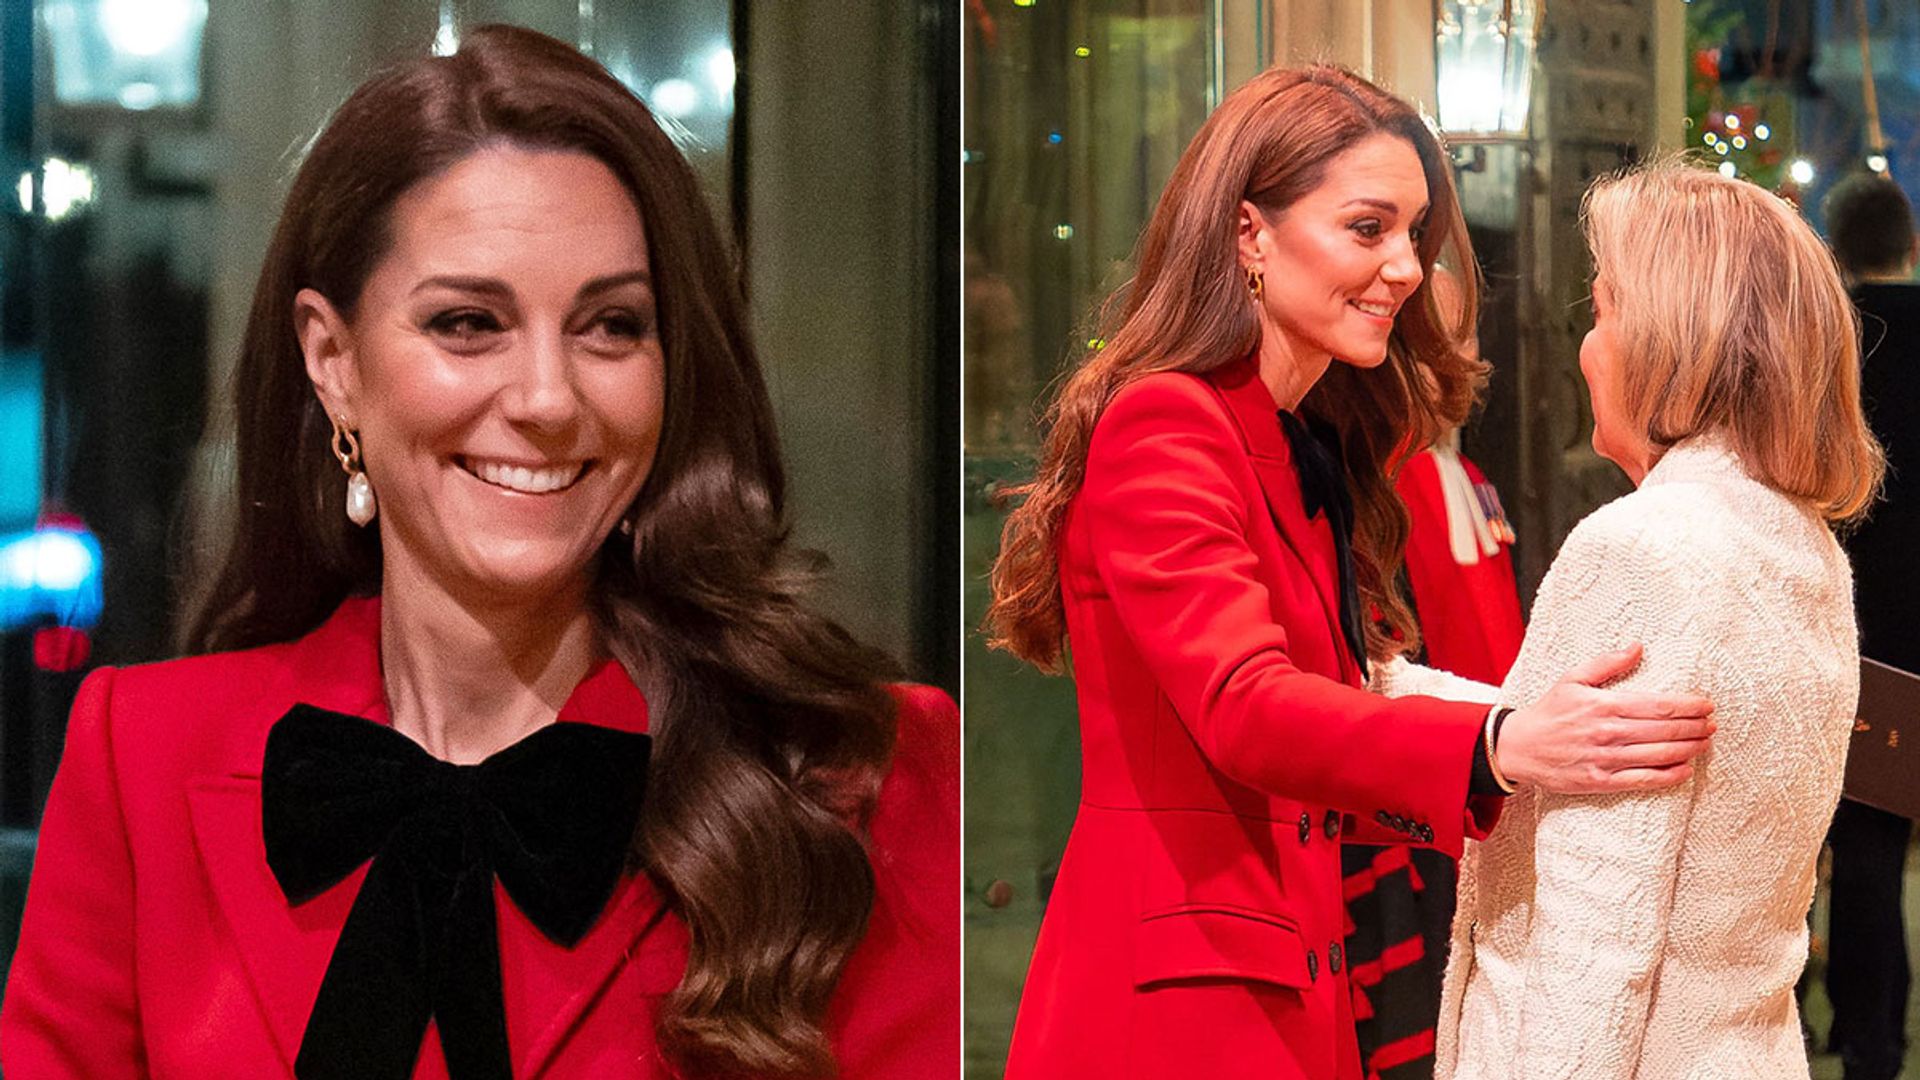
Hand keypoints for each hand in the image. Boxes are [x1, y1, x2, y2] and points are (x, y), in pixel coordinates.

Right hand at [1495, 643, 1714, 793]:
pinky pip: (1644, 780)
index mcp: (1604, 705)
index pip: (1659, 705)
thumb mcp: (1572, 679)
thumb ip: (1606, 663)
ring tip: (1705, 742)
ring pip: (1660, 755)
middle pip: (1666, 730)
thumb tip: (1637, 647)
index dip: (1689, 705)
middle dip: (1695, 726)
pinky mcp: (1601, 781)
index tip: (1706, 704)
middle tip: (1712, 723)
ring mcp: (1606, 759)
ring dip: (1689, 749)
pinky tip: (1686, 769)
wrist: (1518, 747)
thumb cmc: (1548, 712)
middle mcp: (1608, 732)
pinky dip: (1670, 776)